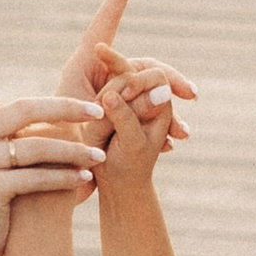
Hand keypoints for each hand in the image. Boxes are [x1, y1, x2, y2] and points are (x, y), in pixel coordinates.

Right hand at [0, 15, 104, 255]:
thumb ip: (7, 135)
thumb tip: (51, 111)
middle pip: (25, 108)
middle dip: (67, 109)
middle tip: (100, 110)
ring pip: (37, 146)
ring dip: (74, 152)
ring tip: (100, 158)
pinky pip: (38, 178)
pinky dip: (65, 180)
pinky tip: (85, 184)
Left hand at [59, 0, 195, 142]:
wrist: (49, 180)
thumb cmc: (54, 149)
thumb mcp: (80, 122)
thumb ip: (111, 105)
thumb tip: (147, 94)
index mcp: (85, 63)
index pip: (107, 21)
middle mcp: (100, 73)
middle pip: (143, 64)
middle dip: (171, 79)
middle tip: (192, 94)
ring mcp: (111, 92)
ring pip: (150, 91)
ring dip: (170, 112)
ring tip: (184, 134)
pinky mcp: (118, 113)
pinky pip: (147, 112)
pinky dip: (161, 127)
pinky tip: (174, 143)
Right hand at [93, 69, 181, 192]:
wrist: (116, 182)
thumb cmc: (130, 166)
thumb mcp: (132, 143)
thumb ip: (126, 118)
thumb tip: (113, 94)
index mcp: (161, 105)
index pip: (155, 76)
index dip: (139, 80)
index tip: (126, 93)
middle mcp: (145, 100)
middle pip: (130, 74)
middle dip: (117, 86)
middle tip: (104, 103)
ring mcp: (126, 103)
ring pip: (111, 83)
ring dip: (104, 97)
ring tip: (101, 125)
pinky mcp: (108, 108)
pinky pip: (99, 95)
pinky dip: (95, 104)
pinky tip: (94, 121)